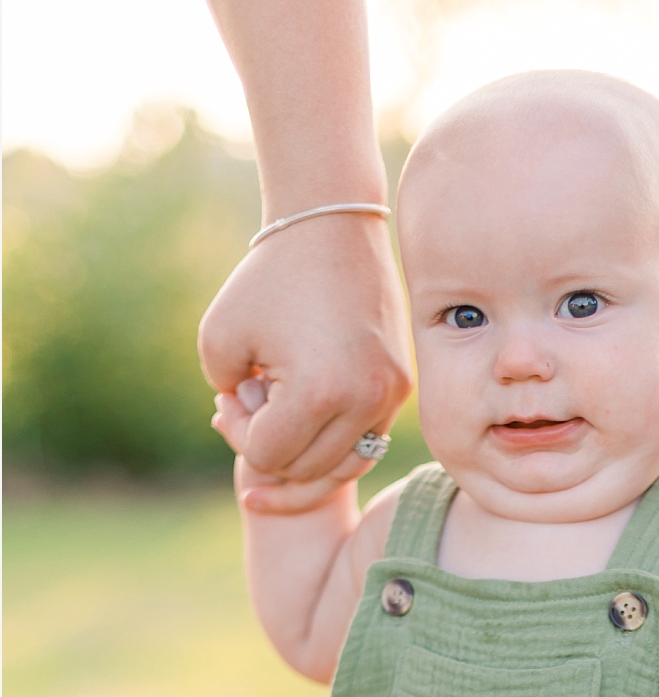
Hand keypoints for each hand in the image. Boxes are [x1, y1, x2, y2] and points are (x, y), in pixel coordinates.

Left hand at [199, 212, 412, 508]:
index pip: (268, 456)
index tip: (232, 390)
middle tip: (249, 400)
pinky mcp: (400, 387)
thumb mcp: (219, 336)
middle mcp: (365, 403)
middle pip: (305, 470)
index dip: (237, 432)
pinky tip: (306, 417)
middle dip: (268, 444)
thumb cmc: (269, 277)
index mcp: (320, 392)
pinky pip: (367, 442)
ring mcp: (390, 398)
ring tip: (276, 420)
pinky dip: (334, 442)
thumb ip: (226, 398)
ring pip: (343, 468)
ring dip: (303, 455)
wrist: (334, 226)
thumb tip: (255, 440)